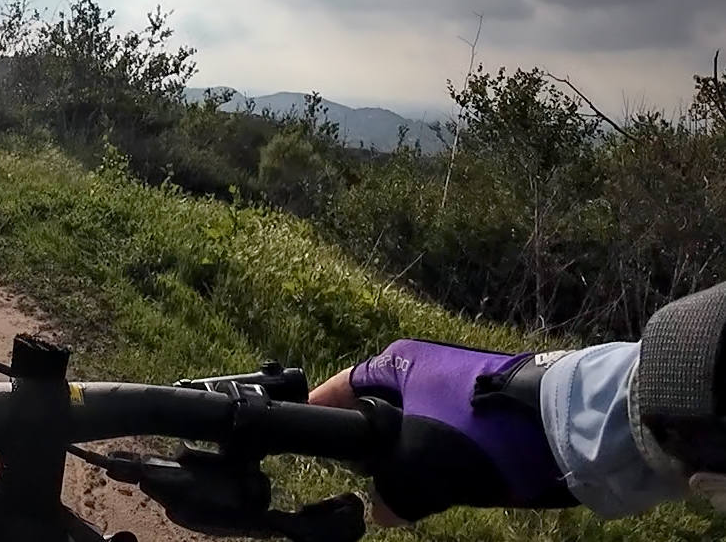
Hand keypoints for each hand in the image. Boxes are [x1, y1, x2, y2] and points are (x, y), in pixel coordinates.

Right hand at [308, 339, 575, 524]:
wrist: (567, 428)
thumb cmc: (480, 431)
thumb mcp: (421, 464)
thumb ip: (390, 490)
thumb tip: (382, 509)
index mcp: (399, 362)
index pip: (343, 385)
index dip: (321, 411)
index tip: (305, 435)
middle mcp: (424, 368)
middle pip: (378, 410)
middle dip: (368, 447)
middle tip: (356, 478)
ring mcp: (456, 390)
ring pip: (413, 430)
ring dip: (406, 460)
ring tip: (398, 491)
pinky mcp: (485, 412)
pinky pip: (444, 439)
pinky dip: (436, 462)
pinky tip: (436, 487)